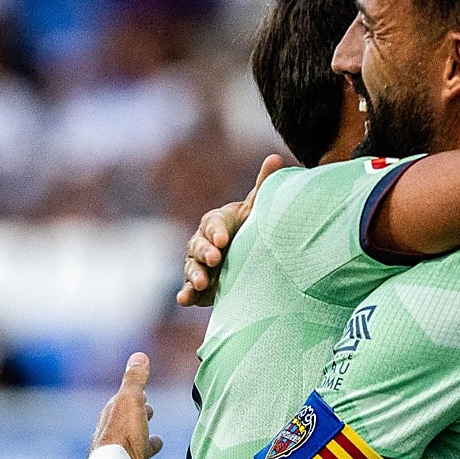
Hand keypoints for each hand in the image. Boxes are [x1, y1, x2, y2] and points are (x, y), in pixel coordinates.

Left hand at [91, 352, 164, 458]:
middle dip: (138, 419)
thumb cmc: (123, 437)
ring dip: (144, 446)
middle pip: (125, 427)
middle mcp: (109, 442)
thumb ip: (135, 380)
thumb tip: (138, 355)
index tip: (144, 394)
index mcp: (110, 421)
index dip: (133, 398)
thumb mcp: (131, 402)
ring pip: (132, 451)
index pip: (120, 404)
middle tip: (151, 412)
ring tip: (156, 444)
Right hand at [177, 154, 285, 306]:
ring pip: (191, 268)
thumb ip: (263, 185)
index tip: (223, 240)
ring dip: (194, 275)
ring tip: (201, 283)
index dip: (216, 232)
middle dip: (205, 252)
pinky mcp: (198, 286)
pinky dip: (185, 295)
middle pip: (198, 246)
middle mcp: (202, 243)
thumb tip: (276, 158)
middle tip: (215, 259)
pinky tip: (183, 300)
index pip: (213, 224)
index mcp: (215, 223)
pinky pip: (189, 289)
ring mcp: (198, 264)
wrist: (247, 257)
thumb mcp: (256, 209)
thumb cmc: (250, 228)